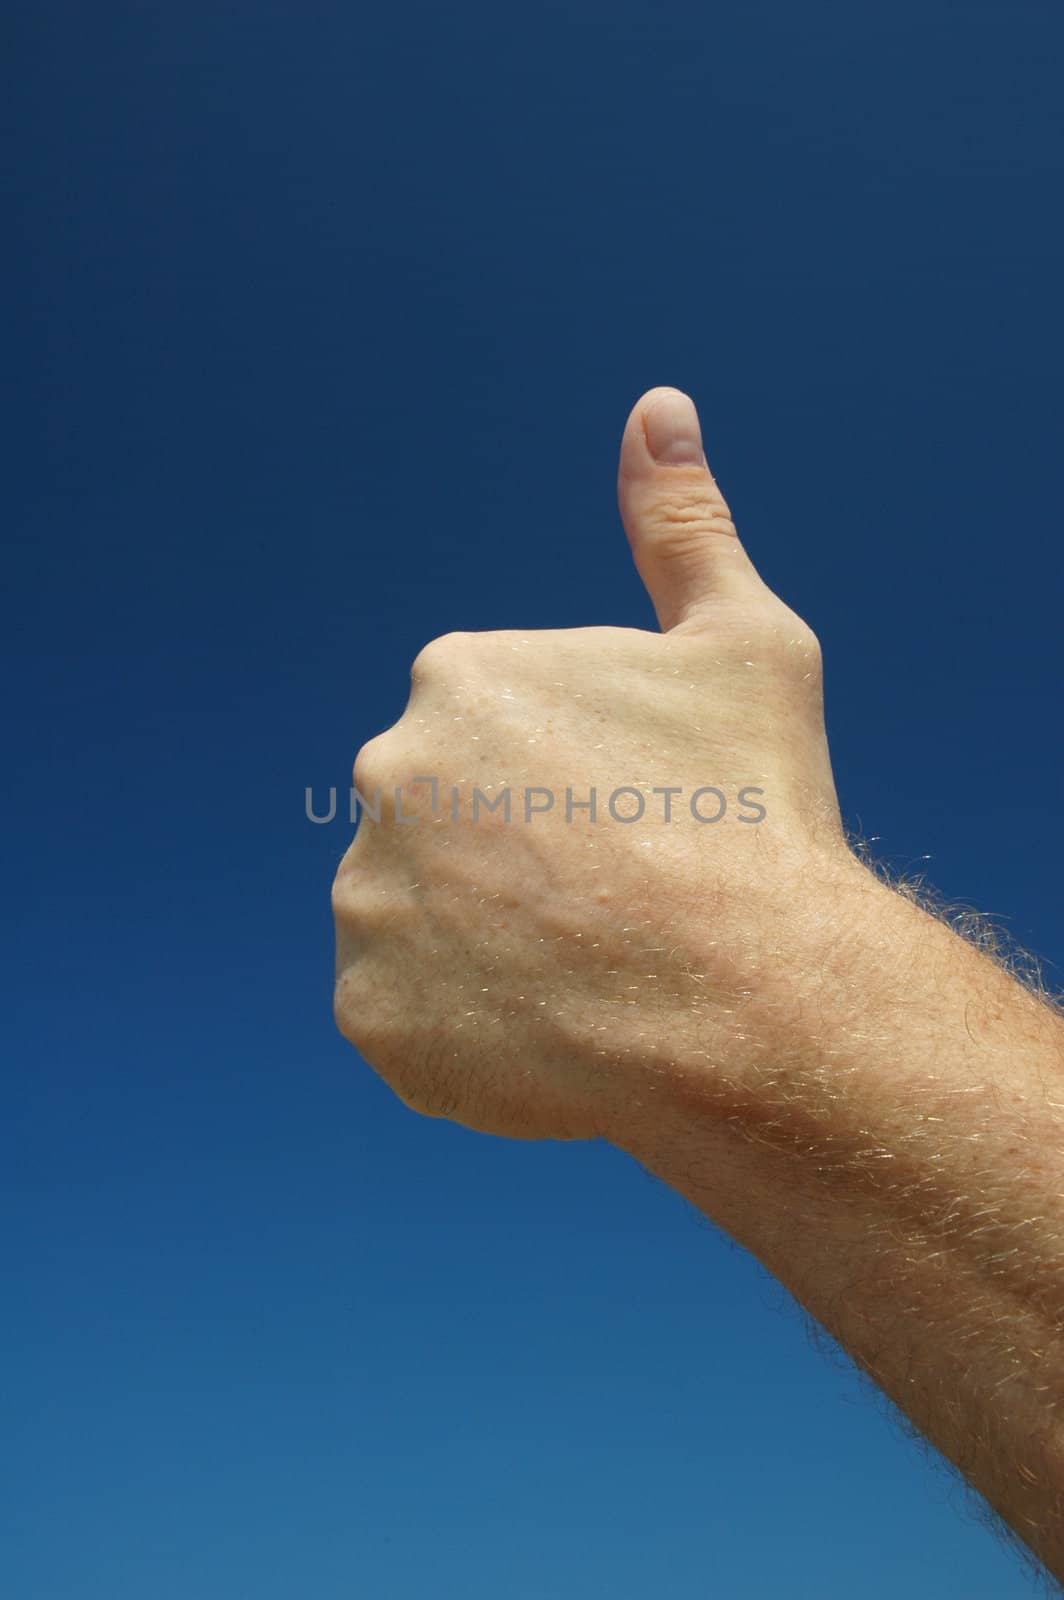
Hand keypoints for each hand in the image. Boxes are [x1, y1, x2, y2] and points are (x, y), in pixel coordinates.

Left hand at [332, 387, 850, 1139]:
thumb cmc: (757, 817)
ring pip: (424, 917)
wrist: (754, 1000)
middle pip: (453, 821)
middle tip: (617, 903)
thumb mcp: (743, 646)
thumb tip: (656, 408)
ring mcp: (366, 899)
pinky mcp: (367, 1013)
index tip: (640, 823)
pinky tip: (549, 1031)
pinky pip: (409, 1015)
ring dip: (489, 942)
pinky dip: (468, 1028)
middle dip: (522, 856)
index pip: (502, 734)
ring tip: (589, 971)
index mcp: (460, 677)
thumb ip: (682, 526)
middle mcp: (386, 772)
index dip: (582, 785)